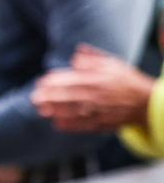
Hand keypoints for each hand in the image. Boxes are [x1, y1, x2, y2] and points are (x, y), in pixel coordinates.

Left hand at [31, 45, 154, 132]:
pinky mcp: (105, 123)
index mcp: (99, 79)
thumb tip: (75, 56)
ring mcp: (102, 110)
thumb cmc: (127, 80)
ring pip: (77, 111)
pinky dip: (72, 126)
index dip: (56, 81)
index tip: (41, 82)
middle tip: (35, 98)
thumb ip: (93, 59)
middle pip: (72, 96)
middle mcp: (99, 95)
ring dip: (58, 111)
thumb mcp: (113, 64)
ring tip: (42, 111)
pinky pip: (86, 125)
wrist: (148, 102)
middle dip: (51, 97)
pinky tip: (58, 125)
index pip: (73, 79)